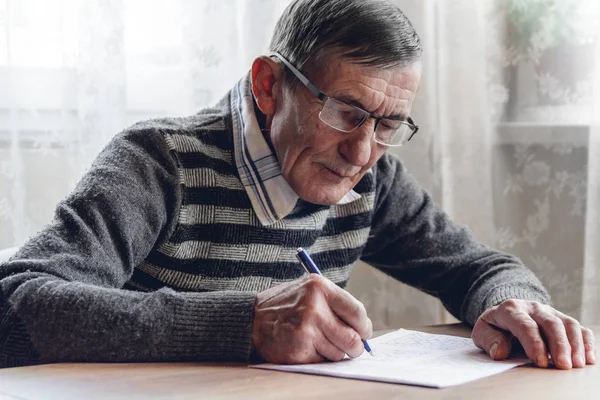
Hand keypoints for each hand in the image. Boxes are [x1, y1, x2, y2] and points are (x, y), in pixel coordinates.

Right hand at [251, 274, 371, 363]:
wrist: (250, 319)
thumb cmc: (285, 305)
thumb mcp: (308, 290)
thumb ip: (334, 304)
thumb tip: (363, 329)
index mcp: (320, 287)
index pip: (357, 312)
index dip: (363, 326)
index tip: (362, 332)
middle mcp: (314, 307)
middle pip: (353, 338)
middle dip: (355, 347)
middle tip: (351, 347)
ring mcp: (306, 330)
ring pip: (338, 353)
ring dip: (332, 352)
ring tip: (316, 341)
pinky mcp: (299, 349)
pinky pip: (322, 362)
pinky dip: (317, 358)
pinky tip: (304, 346)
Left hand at [472, 299, 595, 368]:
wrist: (505, 314)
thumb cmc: (495, 327)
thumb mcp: (483, 331)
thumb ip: (489, 339)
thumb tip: (499, 351)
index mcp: (511, 309)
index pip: (525, 325)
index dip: (534, 343)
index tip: (541, 362)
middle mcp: (533, 308)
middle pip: (550, 323)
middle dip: (559, 345)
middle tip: (563, 365)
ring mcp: (550, 312)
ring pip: (567, 323)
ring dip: (575, 345)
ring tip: (577, 365)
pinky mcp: (562, 319)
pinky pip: (579, 327)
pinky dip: (586, 341)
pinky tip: (588, 359)